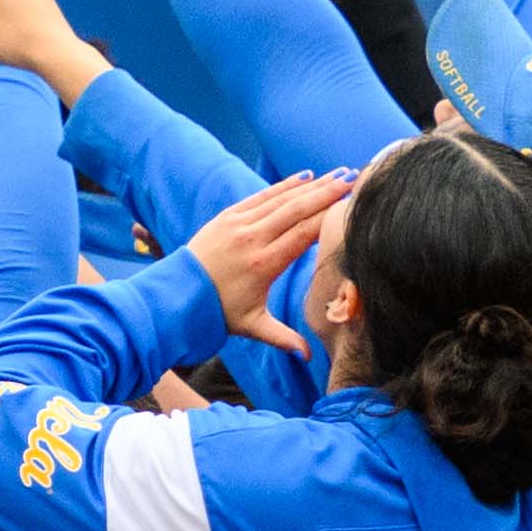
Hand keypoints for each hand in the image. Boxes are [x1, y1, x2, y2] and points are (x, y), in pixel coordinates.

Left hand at [185, 165, 356, 349]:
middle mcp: (252, 239)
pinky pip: (262, 196)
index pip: (303, 234)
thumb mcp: (252, 327)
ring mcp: (239, 224)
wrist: (178, 294)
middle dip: (327, 193)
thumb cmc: (218, 311)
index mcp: (263, 264)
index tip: (351, 206)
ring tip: (338, 174)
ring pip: (281, 199)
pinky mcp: (229, 216)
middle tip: (354, 179)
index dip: (328, 218)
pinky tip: (305, 177)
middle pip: (297, 210)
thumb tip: (307, 356)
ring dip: (312, 185)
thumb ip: (282, 338)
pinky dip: (284, 185)